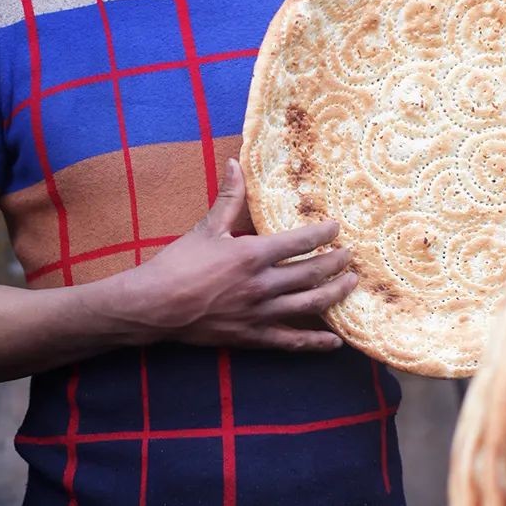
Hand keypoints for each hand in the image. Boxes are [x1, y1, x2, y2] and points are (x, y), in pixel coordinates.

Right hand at [120, 159, 354, 350]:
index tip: (337, 228)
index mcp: (253, 254)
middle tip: (351, 256)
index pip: (301, 241)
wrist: (154, 307)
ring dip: (335, 294)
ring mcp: (260, 313)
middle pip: (313, 273)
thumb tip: (235, 162)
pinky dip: (315, 342)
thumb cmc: (177, 264)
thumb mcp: (205, 227)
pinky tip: (335, 342)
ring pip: (310, 305)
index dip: (324, 233)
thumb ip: (228, 197)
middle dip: (337, 263)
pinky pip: (292, 341)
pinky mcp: (253, 336)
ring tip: (351, 284)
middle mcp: (263, 285)